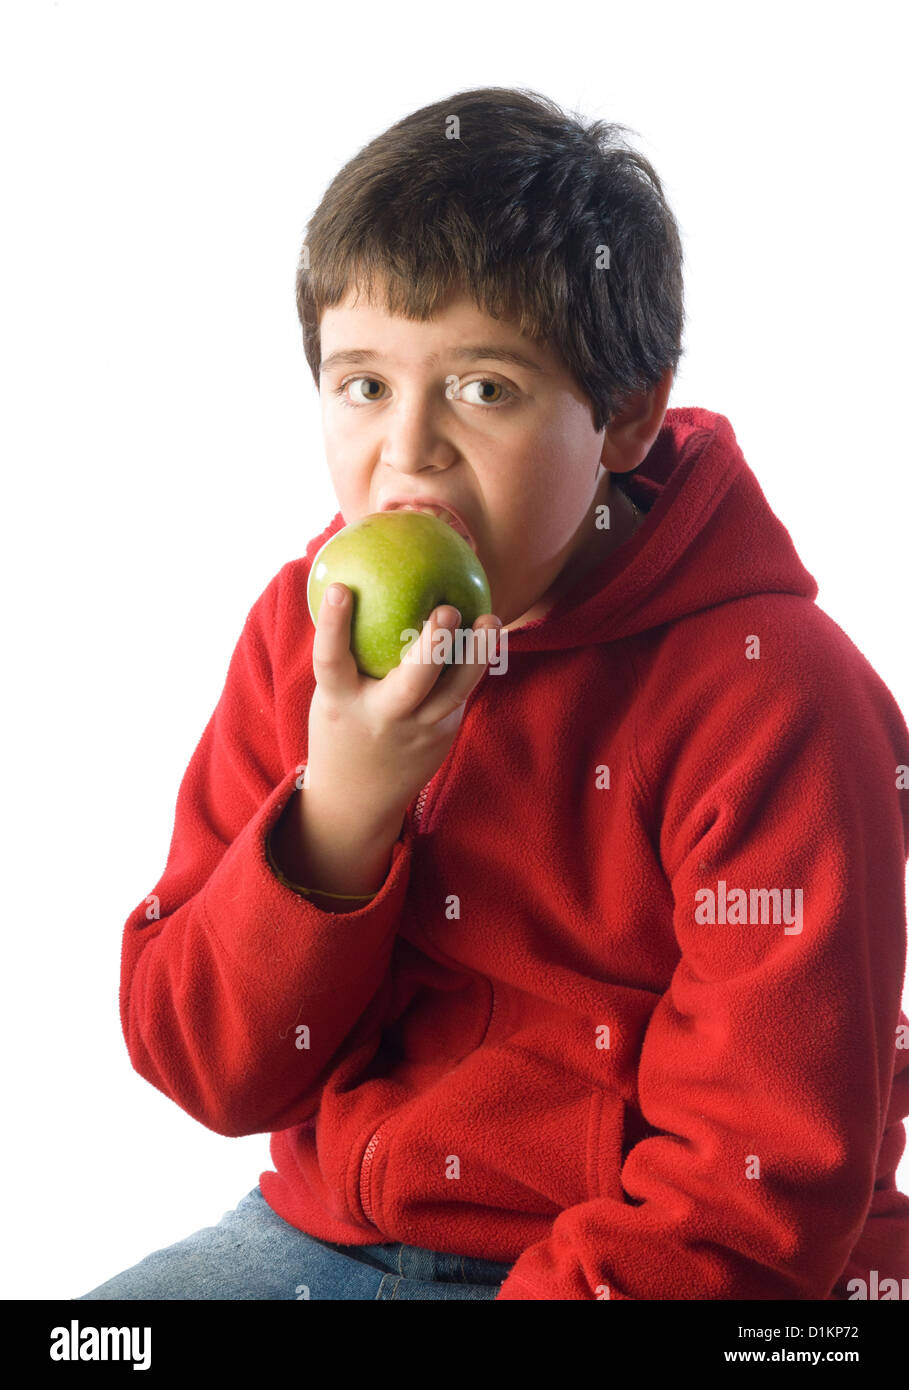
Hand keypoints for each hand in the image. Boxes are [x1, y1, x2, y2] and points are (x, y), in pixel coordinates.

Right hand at [305, 583, 501, 839]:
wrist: (356, 798)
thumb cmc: (343, 724)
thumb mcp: (332, 694)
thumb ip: (347, 654)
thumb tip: (352, 580)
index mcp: (340, 703)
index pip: (332, 661)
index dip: (334, 625)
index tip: (341, 588)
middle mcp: (381, 718)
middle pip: (411, 683)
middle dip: (432, 647)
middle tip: (446, 610)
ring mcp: (418, 731)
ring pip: (453, 693)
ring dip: (475, 656)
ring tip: (490, 621)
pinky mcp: (443, 736)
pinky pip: (461, 693)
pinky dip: (474, 663)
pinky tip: (487, 634)